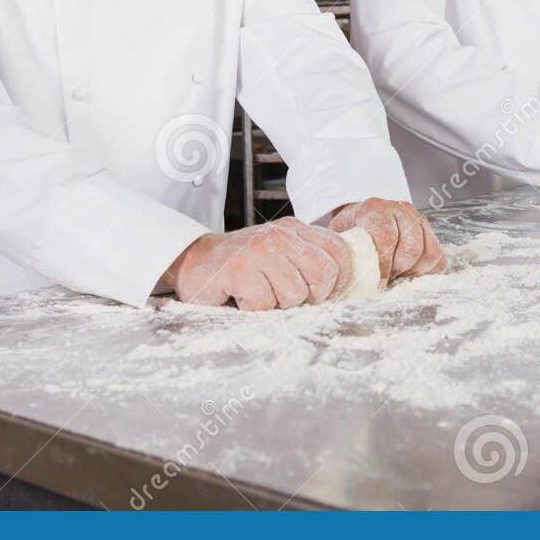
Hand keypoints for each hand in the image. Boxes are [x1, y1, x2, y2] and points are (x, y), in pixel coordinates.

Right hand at [163, 217, 352, 310]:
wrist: (193, 263)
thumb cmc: (242, 268)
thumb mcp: (281, 254)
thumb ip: (309, 262)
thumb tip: (346, 288)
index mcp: (295, 229)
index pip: (340, 253)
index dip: (338, 281)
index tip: (319, 294)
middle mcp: (280, 235)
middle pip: (324, 275)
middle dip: (309, 297)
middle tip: (284, 297)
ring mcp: (259, 250)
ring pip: (295, 294)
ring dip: (277, 305)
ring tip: (258, 294)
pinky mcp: (238, 269)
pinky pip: (265, 304)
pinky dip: (253, 310)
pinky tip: (240, 297)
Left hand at [329, 197, 446, 281]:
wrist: (362, 215)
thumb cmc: (352, 231)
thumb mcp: (341, 237)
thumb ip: (343, 251)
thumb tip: (340, 277)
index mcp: (373, 209)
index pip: (386, 237)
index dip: (382, 265)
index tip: (377, 282)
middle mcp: (399, 209)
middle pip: (410, 247)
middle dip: (398, 269)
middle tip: (386, 279)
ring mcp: (417, 218)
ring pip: (427, 252)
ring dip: (412, 271)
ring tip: (396, 275)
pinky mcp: (429, 231)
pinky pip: (437, 257)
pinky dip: (425, 270)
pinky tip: (408, 272)